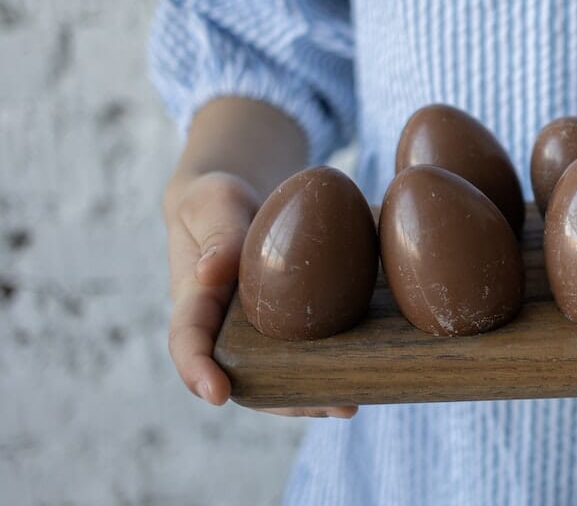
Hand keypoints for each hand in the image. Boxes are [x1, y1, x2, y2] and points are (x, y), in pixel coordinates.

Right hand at [163, 170, 356, 418]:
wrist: (237, 204)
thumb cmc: (217, 200)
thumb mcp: (213, 203)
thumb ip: (215, 233)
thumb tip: (211, 272)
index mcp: (195, 300)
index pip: (187, 341)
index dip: (197, 370)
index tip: (217, 394)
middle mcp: (223, 329)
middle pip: (241, 376)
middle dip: (276, 401)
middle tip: (320, 407)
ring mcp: (254, 333)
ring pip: (274, 377)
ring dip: (307, 397)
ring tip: (347, 405)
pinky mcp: (283, 328)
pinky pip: (299, 357)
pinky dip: (323, 373)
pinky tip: (358, 379)